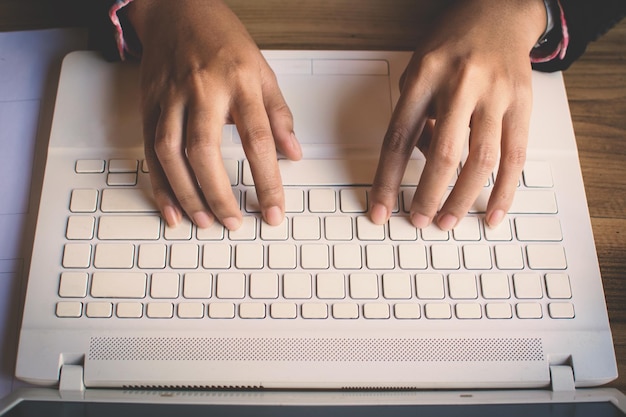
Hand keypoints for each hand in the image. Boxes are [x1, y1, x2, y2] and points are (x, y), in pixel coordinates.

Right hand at [127, 0, 301, 229]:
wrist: (177, 10)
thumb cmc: (223, 40)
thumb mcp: (262, 70)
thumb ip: (278, 114)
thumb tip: (293, 153)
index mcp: (239, 82)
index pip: (257, 139)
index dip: (267, 180)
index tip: (274, 211)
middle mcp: (202, 90)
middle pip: (205, 150)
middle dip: (218, 194)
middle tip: (233, 223)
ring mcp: (171, 98)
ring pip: (171, 153)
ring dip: (187, 194)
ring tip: (205, 221)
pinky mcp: (149, 105)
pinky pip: (149, 150)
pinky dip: (159, 184)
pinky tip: (172, 208)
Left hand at [369, 0, 546, 229]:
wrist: (499, 11)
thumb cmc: (452, 44)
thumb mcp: (419, 69)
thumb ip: (416, 115)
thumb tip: (422, 160)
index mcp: (425, 76)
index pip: (399, 138)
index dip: (387, 179)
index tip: (381, 208)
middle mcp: (460, 84)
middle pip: (442, 154)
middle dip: (428, 196)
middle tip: (419, 221)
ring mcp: (495, 94)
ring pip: (481, 159)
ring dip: (462, 199)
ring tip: (448, 221)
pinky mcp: (522, 103)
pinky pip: (515, 156)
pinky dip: (503, 191)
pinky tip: (491, 213)